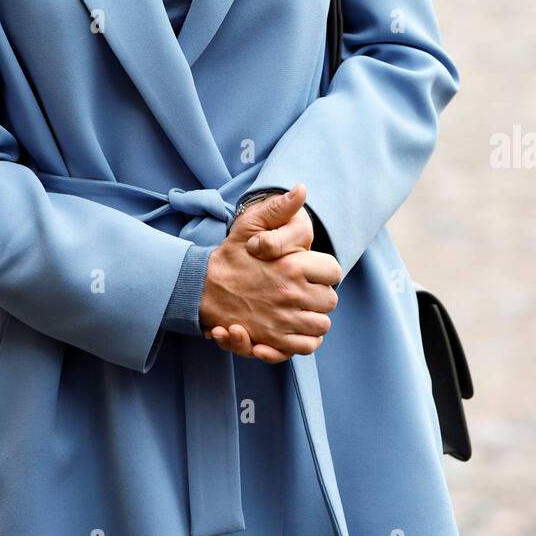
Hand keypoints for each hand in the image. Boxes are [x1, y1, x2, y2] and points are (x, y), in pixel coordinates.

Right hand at [200, 183, 340, 362]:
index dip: (326, 271)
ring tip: (303, 309)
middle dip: (321, 294)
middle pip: (330, 300)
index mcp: (292, 266)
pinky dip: (306, 340)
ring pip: (321, 325)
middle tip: (306, 289)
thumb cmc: (231, 254)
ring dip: (315, 317)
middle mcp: (291, 295)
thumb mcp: (251, 224)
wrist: (203, 287)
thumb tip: (301, 189)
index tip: (313, 270)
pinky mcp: (273, 340)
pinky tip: (298, 329)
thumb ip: (279, 208)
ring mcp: (283, 320)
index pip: (333, 271)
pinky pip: (306, 346)